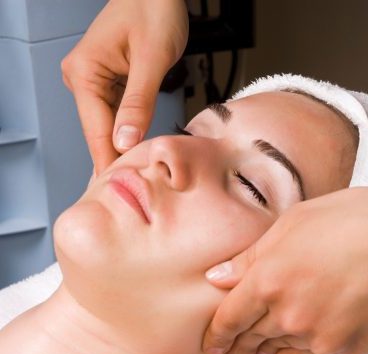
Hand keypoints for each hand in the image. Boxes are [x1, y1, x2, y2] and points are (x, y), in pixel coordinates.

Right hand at [61, 0, 187, 173]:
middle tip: (131, 189)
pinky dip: (126, 132)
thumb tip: (124, 142)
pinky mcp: (106, 83)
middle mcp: (81, 78)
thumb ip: (138, 102)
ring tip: (135, 175)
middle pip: (98, 131)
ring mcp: (92, 82)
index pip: (96, 130)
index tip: (117, 189)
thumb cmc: (154, 10)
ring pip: (107, 126)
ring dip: (122, 148)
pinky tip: (135, 150)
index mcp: (85, 72)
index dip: (109, 161)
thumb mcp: (152, 58)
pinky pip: (114, 115)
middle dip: (116, 158)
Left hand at [202, 187, 367, 353]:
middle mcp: (289, 312)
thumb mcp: (295, 221)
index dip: (216, 334)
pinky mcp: (347, 345)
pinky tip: (285, 353)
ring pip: (279, 346)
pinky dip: (293, 353)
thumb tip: (219, 277)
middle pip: (251, 336)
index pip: (230, 317)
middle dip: (235, 347)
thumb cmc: (356, 219)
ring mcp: (319, 333)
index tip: (210, 344)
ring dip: (262, 351)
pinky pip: (309, 353)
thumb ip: (252, 255)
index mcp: (271, 278)